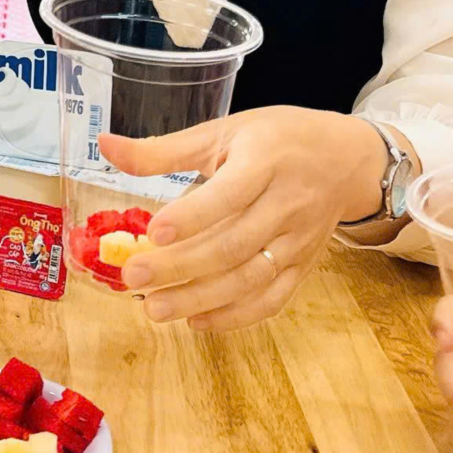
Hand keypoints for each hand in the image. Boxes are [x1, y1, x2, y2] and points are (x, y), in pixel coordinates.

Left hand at [98, 108, 384, 330]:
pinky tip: (197, 321)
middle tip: (133, 278)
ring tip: (154, 310)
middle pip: (234, 245)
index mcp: (266, 161)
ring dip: (201, 299)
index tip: (153, 232)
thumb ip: (164, 148)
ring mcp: (299, 241)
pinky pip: (272, 299)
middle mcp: (288, 204)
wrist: (347, 159)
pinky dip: (236, 316)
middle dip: (181, 267)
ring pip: (250, 279)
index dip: (193, 216)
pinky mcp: (304, 267)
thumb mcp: (224, 131)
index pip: (230, 194)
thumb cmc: (277, 138)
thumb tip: (104, 146)